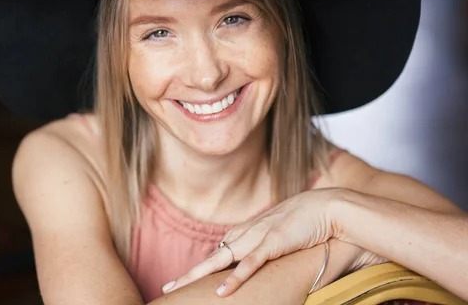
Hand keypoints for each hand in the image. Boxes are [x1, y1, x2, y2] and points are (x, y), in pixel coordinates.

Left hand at [163, 188, 380, 296]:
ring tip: (177, 288)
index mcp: (250, 232)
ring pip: (221, 259)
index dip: (203, 265)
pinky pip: (250, 264)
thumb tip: (264, 261)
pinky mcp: (273, 243)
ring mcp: (258, 237)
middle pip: (213, 256)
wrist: (330, 206)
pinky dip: (235, 278)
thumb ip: (271, 247)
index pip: (221, 251)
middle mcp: (248, 233)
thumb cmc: (310, 221)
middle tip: (168, 286)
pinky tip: (221, 291)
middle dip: (190, 273)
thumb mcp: (284, 236)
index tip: (186, 277)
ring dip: (198, 274)